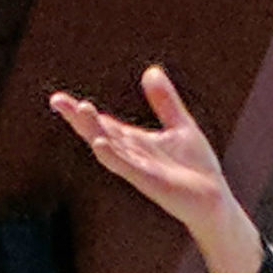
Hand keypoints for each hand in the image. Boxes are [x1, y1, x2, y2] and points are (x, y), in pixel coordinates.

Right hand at [49, 66, 238, 231]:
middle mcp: (132, 155)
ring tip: (80, 110)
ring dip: (94, 130)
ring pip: (111, 147)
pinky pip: (128, 168)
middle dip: (80, 118)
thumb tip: (151, 70)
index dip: (81, 112)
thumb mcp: (180, 125)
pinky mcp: (151, 182)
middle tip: (58, 101)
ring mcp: (140, 169)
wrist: (214, 201)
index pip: (103, 123)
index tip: (58, 99)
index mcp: (135, 142)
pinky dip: (113, 156)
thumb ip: (164, 101)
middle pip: (99, 132)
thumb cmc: (196, 169)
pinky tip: (100, 143)